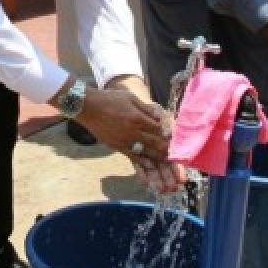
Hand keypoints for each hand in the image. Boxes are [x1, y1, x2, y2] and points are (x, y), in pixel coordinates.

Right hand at [74, 78, 185, 192]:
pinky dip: (142, 164)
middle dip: (168, 152)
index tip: (178, 143)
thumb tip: (160, 117)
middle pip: (156, 144)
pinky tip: (150, 170)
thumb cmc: (110, 99)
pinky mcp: (117, 147)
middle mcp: (134, 131)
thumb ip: (146, 109)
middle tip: (178, 161)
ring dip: (159, 161)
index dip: (169, 137)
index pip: (160, 130)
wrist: (88, 107)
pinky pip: (133, 157)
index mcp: (139, 118)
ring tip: (169, 169)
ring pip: (146, 153)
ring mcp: (125, 141)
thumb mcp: (130, 98)